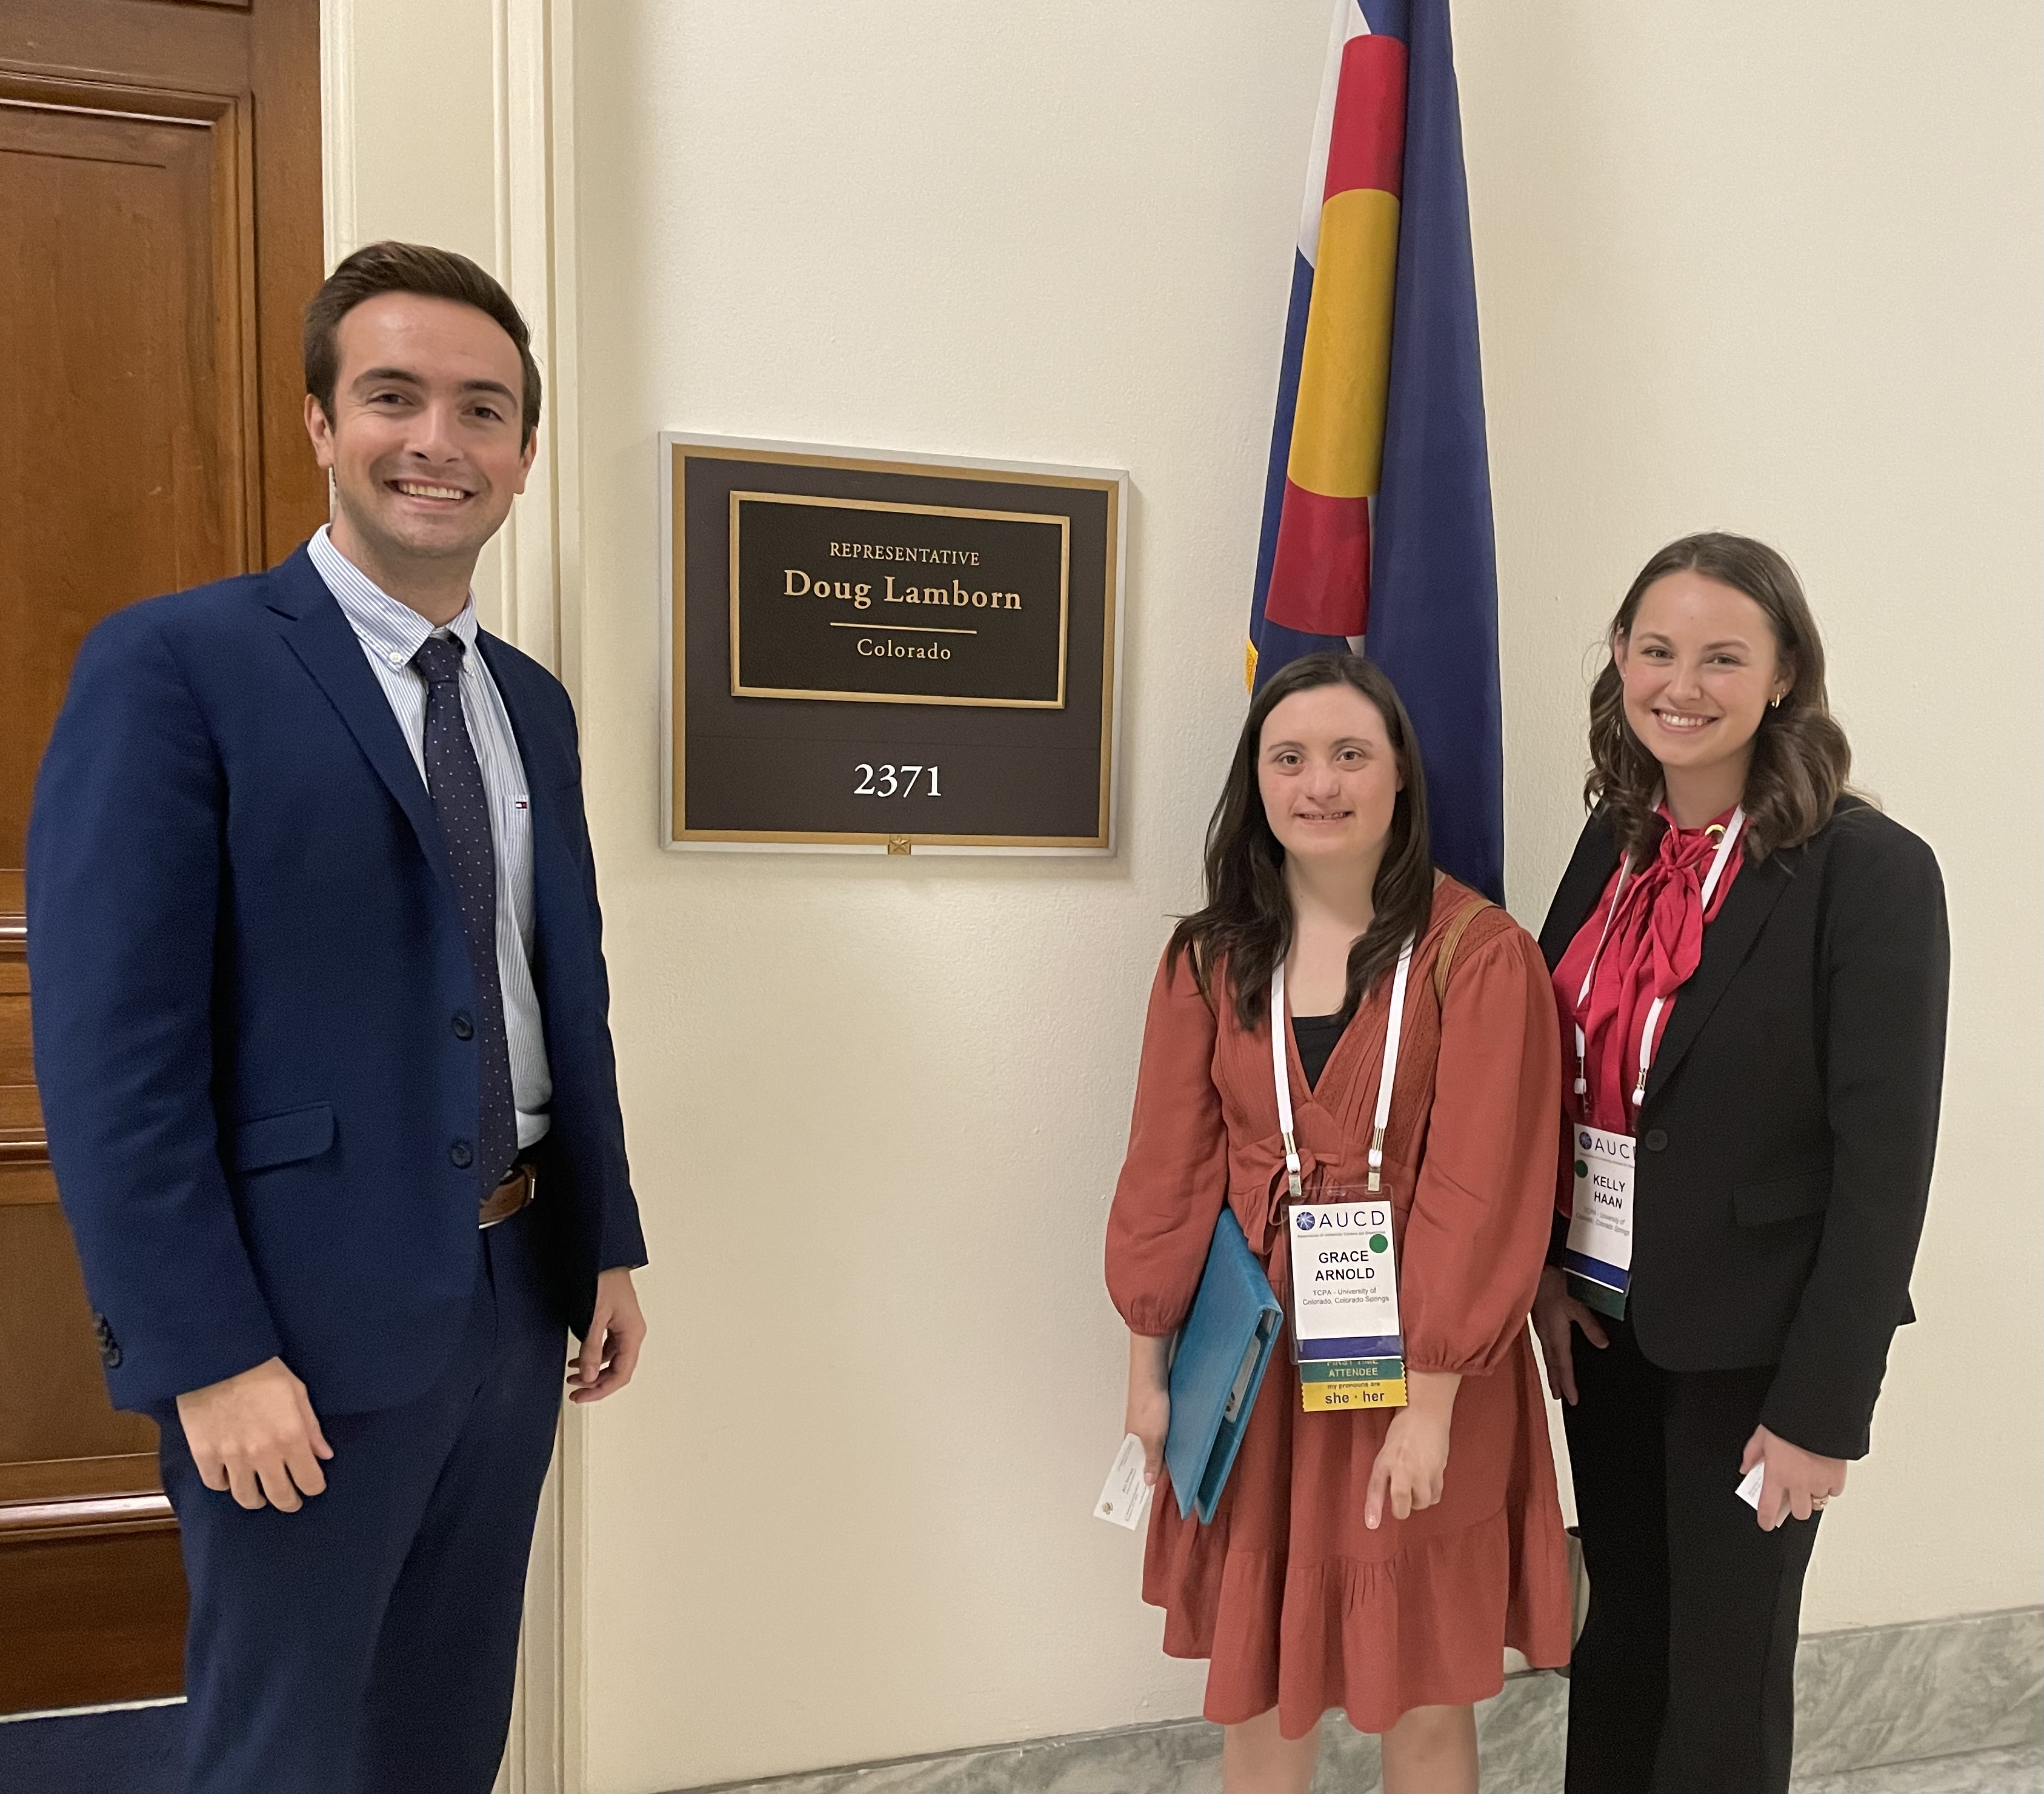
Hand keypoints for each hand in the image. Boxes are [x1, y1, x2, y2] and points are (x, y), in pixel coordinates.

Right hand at [174, 1357, 332, 1511]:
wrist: (218, 1360)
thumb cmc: (262, 1370)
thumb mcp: (297, 1392)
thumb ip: (311, 1428)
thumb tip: (324, 1456)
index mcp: (291, 1438)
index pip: (309, 1480)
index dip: (313, 1487)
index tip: (313, 1486)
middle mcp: (263, 1454)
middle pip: (279, 1496)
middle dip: (289, 1502)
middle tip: (291, 1500)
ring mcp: (232, 1457)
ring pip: (246, 1497)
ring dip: (257, 1500)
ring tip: (261, 1495)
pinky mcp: (205, 1455)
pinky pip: (216, 1484)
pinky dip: (225, 1484)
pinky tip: (231, 1478)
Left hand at [568, 1267, 645, 1402]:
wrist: (601, 1255)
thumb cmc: (603, 1279)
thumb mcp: (594, 1316)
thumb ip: (591, 1349)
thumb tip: (588, 1376)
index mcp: (633, 1333)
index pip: (621, 1373)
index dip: (601, 1390)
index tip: (583, 1397)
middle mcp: (632, 1332)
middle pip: (618, 1370)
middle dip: (596, 1384)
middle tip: (576, 1393)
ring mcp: (624, 1326)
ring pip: (612, 1360)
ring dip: (593, 1372)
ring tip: (573, 1378)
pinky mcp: (616, 1320)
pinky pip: (607, 1348)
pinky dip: (593, 1357)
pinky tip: (578, 1360)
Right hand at [1126, 1333, 1171, 1485]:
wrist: (1154, 1375)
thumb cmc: (1149, 1406)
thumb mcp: (1153, 1438)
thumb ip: (1151, 1460)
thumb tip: (1147, 1482)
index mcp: (1130, 1442)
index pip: (1134, 1467)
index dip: (1140, 1480)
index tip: (1147, 1495)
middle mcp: (1136, 1433)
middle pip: (1145, 1456)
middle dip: (1154, 1469)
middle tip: (1170, 1483)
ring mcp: (1146, 1422)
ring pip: (1155, 1444)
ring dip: (1164, 1454)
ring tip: (1178, 1465)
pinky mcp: (1156, 1413)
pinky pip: (1163, 1432)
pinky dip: (1169, 1440)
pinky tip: (1180, 1441)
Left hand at [1365, 1370, 1459, 1527]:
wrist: (1427, 1414)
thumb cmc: (1403, 1430)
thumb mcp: (1386, 1451)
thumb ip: (1384, 1476)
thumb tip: (1385, 1499)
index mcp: (1386, 1461)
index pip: (1377, 1489)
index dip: (1373, 1508)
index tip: (1371, 1524)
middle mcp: (1404, 1468)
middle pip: (1404, 1505)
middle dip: (1402, 1508)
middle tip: (1400, 1499)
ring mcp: (1424, 1471)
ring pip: (1422, 1503)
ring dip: (1417, 1501)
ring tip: (1414, 1487)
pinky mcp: (1440, 1471)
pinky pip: (1436, 1494)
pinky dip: (1431, 1494)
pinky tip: (1427, 1481)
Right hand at [1533, 1264, 1608, 1405]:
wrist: (1534, 1271)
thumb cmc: (1553, 1286)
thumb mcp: (1577, 1305)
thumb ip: (1589, 1325)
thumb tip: (1602, 1344)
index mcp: (1556, 1336)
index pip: (1563, 1366)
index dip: (1568, 1384)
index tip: (1571, 1400)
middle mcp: (1547, 1336)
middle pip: (1552, 1366)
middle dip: (1557, 1383)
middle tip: (1560, 1399)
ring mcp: (1540, 1330)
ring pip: (1547, 1357)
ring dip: (1551, 1373)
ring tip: (1554, 1384)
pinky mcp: (1538, 1323)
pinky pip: (1544, 1347)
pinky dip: (1548, 1358)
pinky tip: (1550, 1356)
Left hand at [1741, 1423, 1846, 1530]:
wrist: (1817, 1415)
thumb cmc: (1789, 1424)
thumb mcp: (1762, 1435)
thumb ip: (1752, 1454)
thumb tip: (1746, 1468)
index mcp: (1777, 1475)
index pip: (1769, 1507)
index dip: (1766, 1520)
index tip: (1766, 1523)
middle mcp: (1799, 1484)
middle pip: (1799, 1513)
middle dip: (1794, 1507)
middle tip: (1791, 1495)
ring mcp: (1819, 1483)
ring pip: (1817, 1504)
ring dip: (1812, 1496)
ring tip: (1808, 1482)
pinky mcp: (1837, 1478)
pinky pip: (1834, 1492)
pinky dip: (1829, 1487)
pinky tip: (1823, 1475)